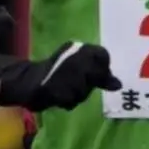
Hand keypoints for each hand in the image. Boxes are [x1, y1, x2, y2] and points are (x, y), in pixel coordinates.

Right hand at [0, 41, 121, 110]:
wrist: (29, 80)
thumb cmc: (61, 73)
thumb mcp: (82, 68)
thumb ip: (101, 75)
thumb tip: (119, 85)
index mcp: (77, 47)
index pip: (103, 55)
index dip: (102, 68)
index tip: (93, 73)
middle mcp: (71, 56)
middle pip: (95, 75)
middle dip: (88, 84)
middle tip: (76, 82)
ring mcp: (61, 72)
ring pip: (83, 90)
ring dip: (78, 94)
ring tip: (66, 88)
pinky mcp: (52, 87)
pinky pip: (70, 100)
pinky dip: (67, 101)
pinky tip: (60, 96)